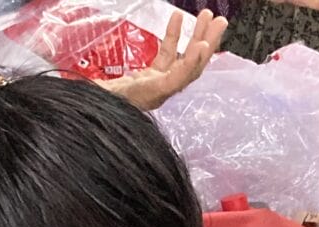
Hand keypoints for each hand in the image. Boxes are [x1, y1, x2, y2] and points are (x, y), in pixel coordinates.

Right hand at [96, 10, 226, 110]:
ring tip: (207, 15)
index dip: (191, 62)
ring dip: (197, 36)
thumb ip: (110, 90)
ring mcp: (159, 83)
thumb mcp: (106, 97)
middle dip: (207, 43)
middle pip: (191, 68)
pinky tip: (176, 17)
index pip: (177, 79)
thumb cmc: (102, 107)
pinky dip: (172, 36)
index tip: (203, 44)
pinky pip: (167, 54)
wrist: (97, 118)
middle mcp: (162, 91)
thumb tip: (103, 81)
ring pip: (183, 59)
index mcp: (153, 96)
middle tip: (221, 21)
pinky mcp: (152, 76)